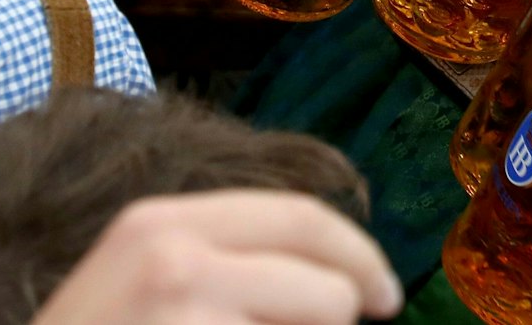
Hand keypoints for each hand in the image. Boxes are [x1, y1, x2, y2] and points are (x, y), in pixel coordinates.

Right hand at [31, 191, 402, 324]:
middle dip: (358, 294)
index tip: (382, 288)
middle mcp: (176, 253)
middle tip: (380, 313)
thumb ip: (226, 262)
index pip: (298, 216)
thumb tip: (338, 278)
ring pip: (317, 320)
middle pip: (322, 270)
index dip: (355, 251)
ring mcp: (185, 307)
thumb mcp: (149, 279)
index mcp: (163, 223)